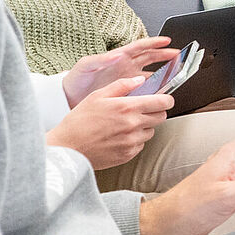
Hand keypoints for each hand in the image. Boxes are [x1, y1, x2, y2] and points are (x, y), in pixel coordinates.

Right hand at [45, 76, 172, 169]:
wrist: (67, 149)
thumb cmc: (79, 121)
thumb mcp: (97, 96)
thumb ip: (121, 85)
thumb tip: (140, 79)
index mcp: (127, 107)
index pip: (162, 102)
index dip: (166, 99)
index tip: (164, 99)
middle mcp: (133, 125)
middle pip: (161, 117)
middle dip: (156, 111)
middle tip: (142, 109)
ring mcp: (131, 142)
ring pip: (151, 131)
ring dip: (144, 126)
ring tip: (125, 124)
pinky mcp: (128, 155)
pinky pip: (140, 145)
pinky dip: (135, 140)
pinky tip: (119, 136)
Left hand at [61, 37, 178, 107]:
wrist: (69, 98)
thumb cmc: (76, 79)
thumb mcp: (86, 66)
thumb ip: (101, 59)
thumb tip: (118, 54)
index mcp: (119, 57)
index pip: (141, 47)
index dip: (155, 43)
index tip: (167, 41)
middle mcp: (126, 67)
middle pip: (151, 58)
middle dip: (166, 56)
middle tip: (179, 57)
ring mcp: (127, 80)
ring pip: (151, 74)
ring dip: (163, 73)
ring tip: (175, 75)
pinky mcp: (126, 92)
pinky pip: (144, 89)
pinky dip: (153, 90)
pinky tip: (160, 94)